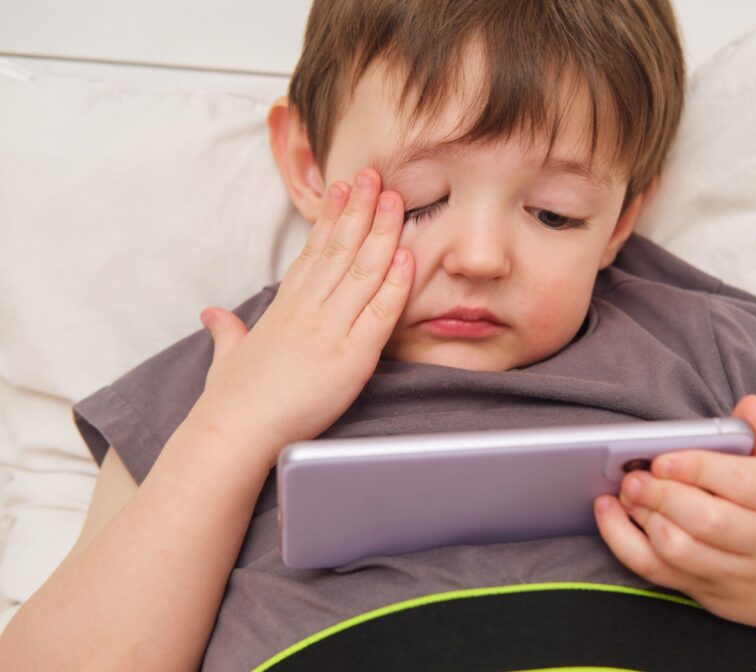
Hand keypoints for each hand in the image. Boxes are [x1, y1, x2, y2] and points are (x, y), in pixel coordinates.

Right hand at [190, 168, 412, 468]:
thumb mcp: (228, 355)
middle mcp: (308, 310)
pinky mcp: (351, 357)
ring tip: (395, 199)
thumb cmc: (231, 399)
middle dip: (361, 210)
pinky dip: (396, 285)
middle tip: (376, 176)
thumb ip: (228, 330)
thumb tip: (213, 315)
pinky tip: (408, 258)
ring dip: (382, 233)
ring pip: (362, 272)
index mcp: (284, 307)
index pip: (313, 252)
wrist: (234, 432)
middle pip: (340, 250)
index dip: (332, 218)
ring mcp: (330, 330)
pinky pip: (379, 315)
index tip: (344, 189)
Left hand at [594, 395, 755, 630]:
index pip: (744, 484)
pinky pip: (657, 572)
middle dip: (664, 495)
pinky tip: (609, 515)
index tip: (663, 457)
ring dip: (644, 519)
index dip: (698, 468)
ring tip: (627, 491)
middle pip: (709, 521)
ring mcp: (737, 574)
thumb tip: (749, 404)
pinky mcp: (707, 592)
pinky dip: (624, 543)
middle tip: (634, 475)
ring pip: (681, 551)